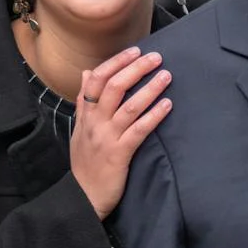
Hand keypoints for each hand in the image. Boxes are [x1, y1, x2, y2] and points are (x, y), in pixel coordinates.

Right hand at [70, 46, 171, 219]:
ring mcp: (107, 138)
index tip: (134, 51)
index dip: (116, 63)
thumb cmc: (85, 163)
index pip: (97, 80)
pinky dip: (154, 115)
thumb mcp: (79, 129)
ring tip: (166, 76)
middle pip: (114, 87)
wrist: (83, 197)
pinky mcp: (120, 154)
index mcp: (85, 115)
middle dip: (136, 69)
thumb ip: (84, 101)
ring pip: (129, 106)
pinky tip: (167, 105)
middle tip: (156, 58)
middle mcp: (95, 123)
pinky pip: (139, 130)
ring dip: (149, 88)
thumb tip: (88, 72)